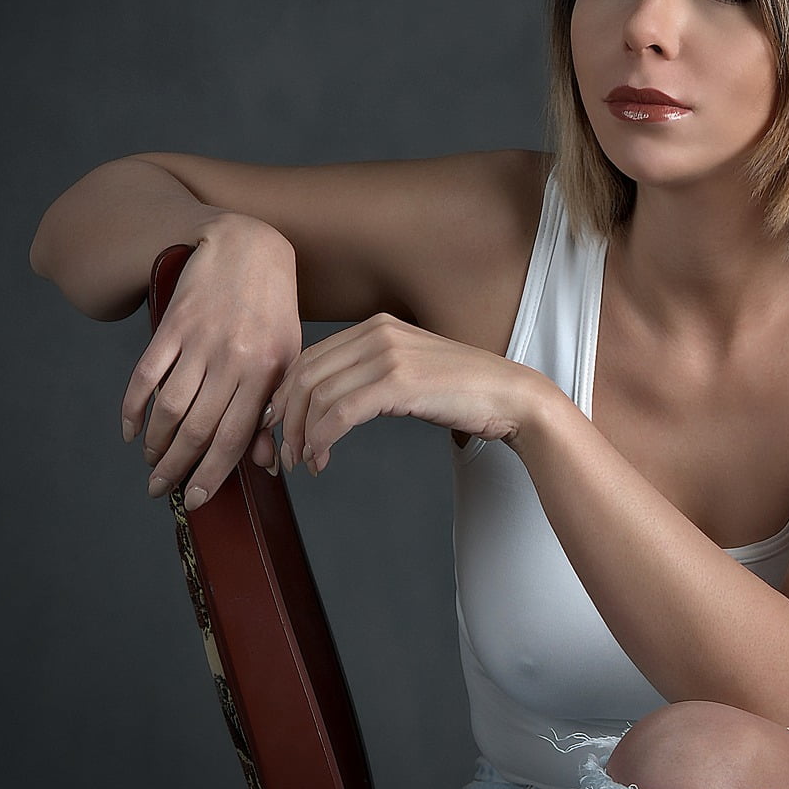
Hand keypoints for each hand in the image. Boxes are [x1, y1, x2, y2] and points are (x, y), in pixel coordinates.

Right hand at [121, 214, 301, 507]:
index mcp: (266, 372)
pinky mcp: (173, 325)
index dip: (214, 473)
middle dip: (177, 468)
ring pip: (170, 407)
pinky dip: (134, 407)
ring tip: (151, 464)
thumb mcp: (289, 354)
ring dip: (156, 443)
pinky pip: (146, 375)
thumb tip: (269, 463)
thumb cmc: (273, 306)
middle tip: (161, 491)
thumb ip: (275, 407)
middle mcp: (233, 359)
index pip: (235, 436)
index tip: (197, 500)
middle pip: (198, 428)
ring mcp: (200, 342)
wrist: (247, 244)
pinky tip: (131, 430)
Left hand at [264, 313, 550, 474]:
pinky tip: (323, 458)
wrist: (510, 396)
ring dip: (301, 436)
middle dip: (285, 419)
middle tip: (284, 453)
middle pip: (304, 375)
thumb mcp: (408, 371)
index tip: (279, 428)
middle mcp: (378, 333)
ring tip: (305, 462)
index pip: (309, 358)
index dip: (285, 396)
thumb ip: (369, 376)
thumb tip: (325, 404)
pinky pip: (339, 413)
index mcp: (376, 326)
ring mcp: (389, 355)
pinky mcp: (399, 382)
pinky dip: (322, 440)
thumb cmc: (463, 391)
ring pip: (317, 396)